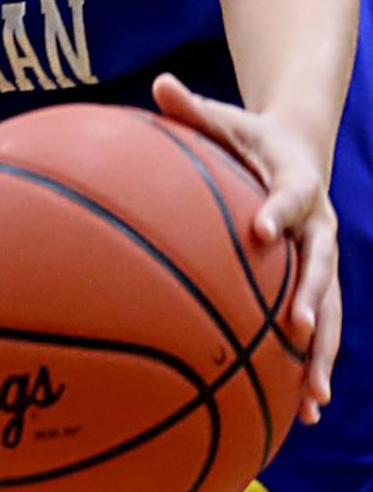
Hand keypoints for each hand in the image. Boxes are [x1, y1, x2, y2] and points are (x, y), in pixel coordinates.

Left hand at [154, 71, 338, 424]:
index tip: (260, 231)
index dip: (278, 212)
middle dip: (313, 299)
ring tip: (314, 397)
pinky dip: (311, 364)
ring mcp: (321, 258)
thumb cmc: (244, 136)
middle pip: (322, 265)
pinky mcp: (315, 281)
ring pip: (331, 309)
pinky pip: (318, 326)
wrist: (295, 148)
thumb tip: (159, 82)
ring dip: (324, 353)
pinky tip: (303, 409)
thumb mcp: (222, 118)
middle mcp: (317, 224)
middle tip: (299, 329)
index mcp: (296, 180)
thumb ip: (191, 107)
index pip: (289, 197)